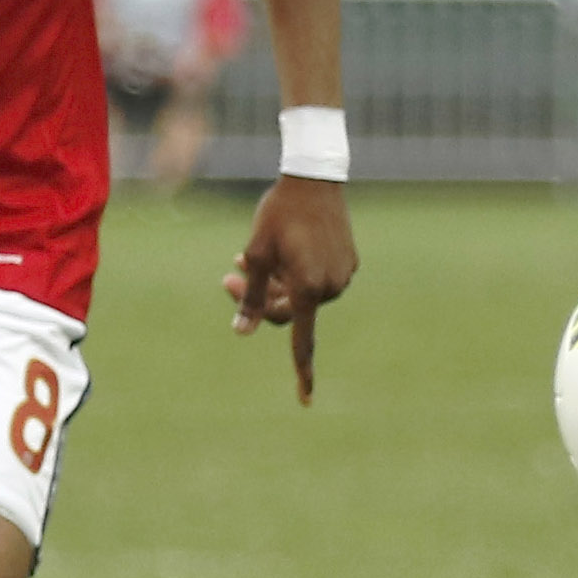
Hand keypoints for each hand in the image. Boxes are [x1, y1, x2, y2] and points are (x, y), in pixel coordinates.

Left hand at [223, 176, 356, 403]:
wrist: (314, 177)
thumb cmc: (278, 213)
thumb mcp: (256, 253)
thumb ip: (250, 296)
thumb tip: (242, 332)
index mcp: (308, 288)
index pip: (302, 340)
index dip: (303, 372)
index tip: (306, 400)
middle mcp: (331, 287)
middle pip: (290, 311)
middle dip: (259, 299)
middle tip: (228, 275)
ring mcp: (343, 274)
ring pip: (302, 295)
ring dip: (276, 284)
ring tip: (244, 257)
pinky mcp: (349, 260)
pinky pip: (317, 278)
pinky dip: (296, 273)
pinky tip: (280, 250)